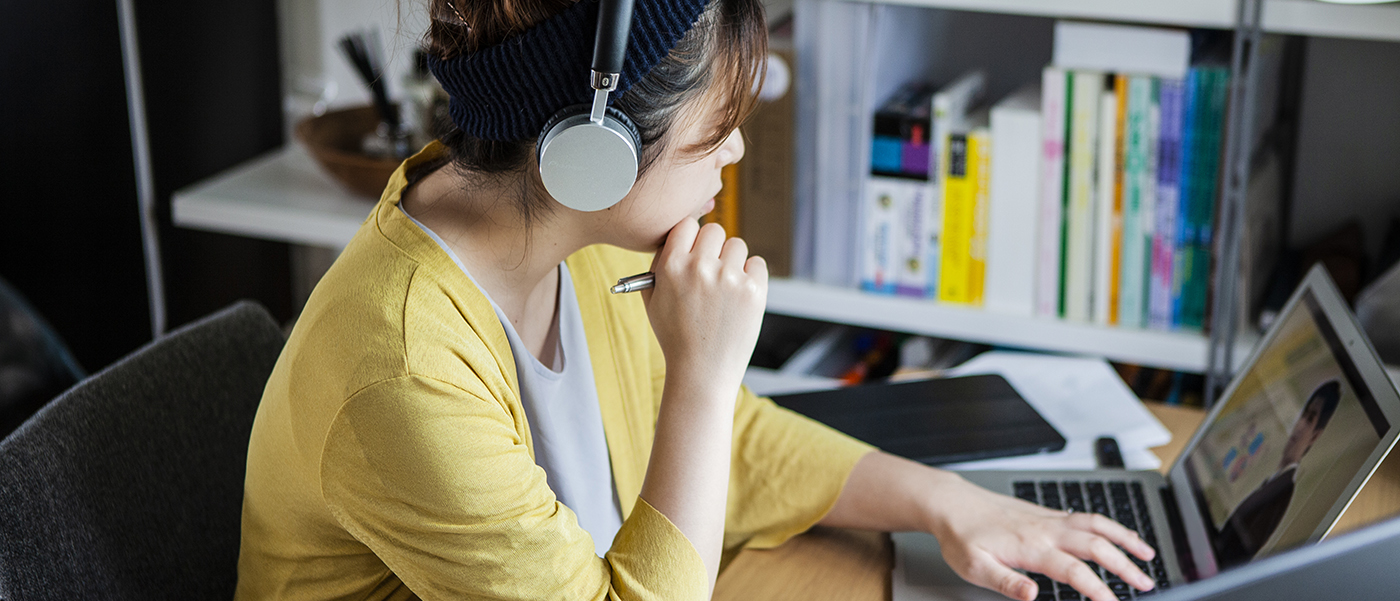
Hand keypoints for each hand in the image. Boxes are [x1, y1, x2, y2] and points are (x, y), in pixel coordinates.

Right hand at [642, 220, 766, 392]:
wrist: (701, 372)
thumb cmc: (676, 337)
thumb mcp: (652, 300)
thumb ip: (658, 265)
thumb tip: (674, 237)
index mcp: (672, 267)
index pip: (686, 224)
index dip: (691, 237)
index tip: (694, 249)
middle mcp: (700, 268)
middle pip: (714, 231)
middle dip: (713, 247)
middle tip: (711, 269)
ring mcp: (729, 279)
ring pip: (737, 246)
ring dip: (733, 261)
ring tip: (725, 287)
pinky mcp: (754, 291)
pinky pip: (757, 263)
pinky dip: (751, 275)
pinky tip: (739, 295)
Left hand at [926, 475, 1156, 600]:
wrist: (953, 503)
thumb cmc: (961, 535)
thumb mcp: (973, 567)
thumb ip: (1005, 582)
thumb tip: (1032, 595)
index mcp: (1031, 547)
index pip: (1074, 572)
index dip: (1098, 591)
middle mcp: (1046, 530)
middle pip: (1096, 545)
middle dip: (1125, 566)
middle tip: (1146, 585)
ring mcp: (1049, 518)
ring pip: (1097, 524)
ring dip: (1125, 538)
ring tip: (1147, 555)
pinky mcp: (1048, 513)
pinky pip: (1087, 517)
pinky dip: (1110, 526)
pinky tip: (1119, 534)